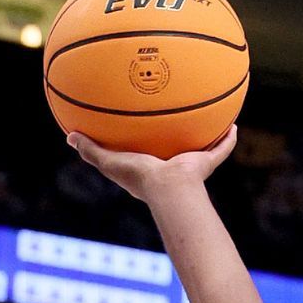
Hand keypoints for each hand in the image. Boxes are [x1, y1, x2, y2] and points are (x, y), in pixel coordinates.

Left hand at [69, 126, 236, 203]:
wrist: (169, 188)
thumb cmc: (139, 177)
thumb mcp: (109, 162)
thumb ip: (90, 150)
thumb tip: (69, 135)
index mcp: (150, 169)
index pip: (146, 153)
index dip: (145, 142)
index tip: (143, 127)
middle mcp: (172, 166)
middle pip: (175, 147)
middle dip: (178, 134)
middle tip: (178, 116)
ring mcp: (191, 165)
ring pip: (202, 147)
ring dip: (208, 135)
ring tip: (212, 114)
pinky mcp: (207, 163)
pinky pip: (221, 148)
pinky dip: (228, 138)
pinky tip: (233, 122)